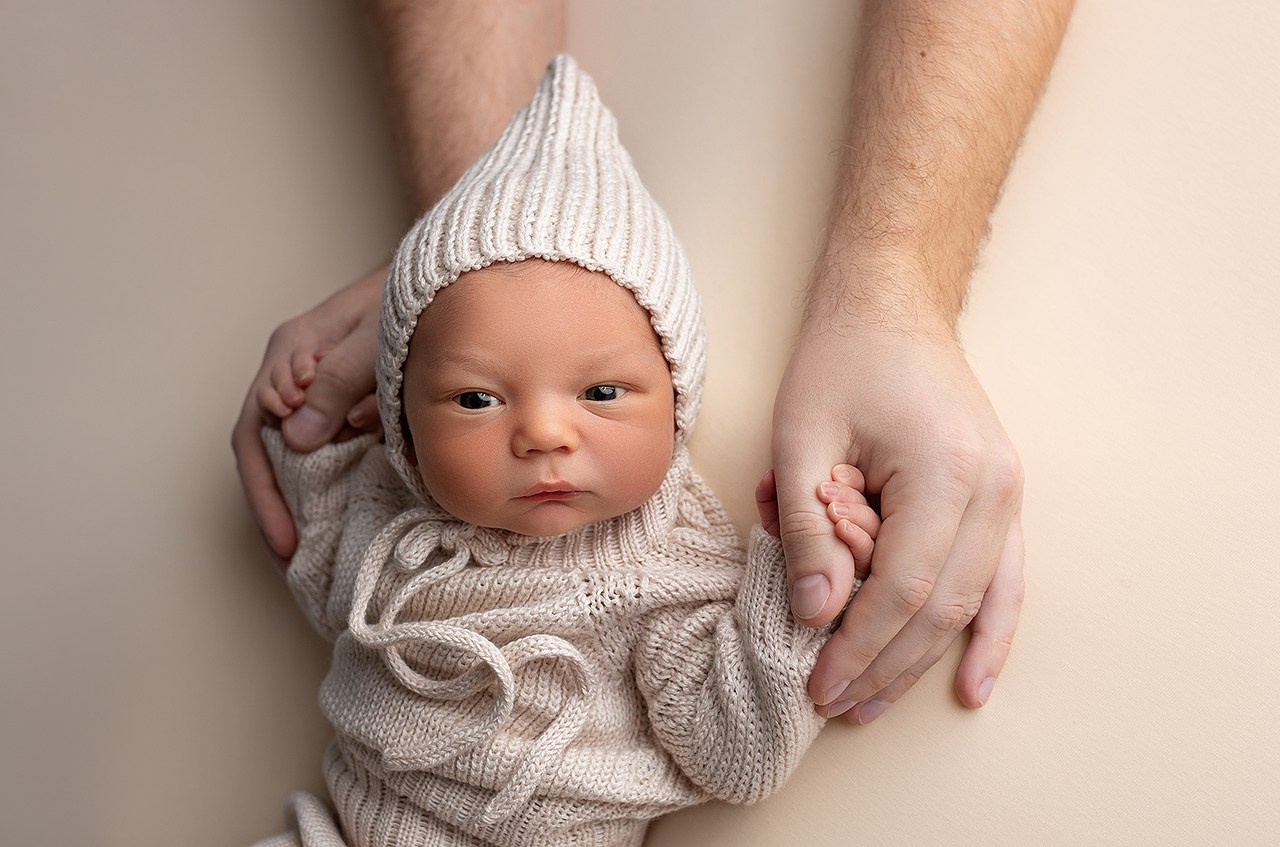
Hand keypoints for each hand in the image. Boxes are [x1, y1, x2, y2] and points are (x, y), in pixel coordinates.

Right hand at [231, 265, 384, 563]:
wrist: (443, 279)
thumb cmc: (407, 302)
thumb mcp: (372, 343)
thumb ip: (336, 384)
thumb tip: (297, 438)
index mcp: (289, 354)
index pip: (257, 432)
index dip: (266, 488)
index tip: (289, 535)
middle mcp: (292, 370)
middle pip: (264, 446)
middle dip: (272, 504)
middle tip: (290, 555)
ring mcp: (315, 384)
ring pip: (288, 448)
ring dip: (292, 495)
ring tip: (303, 546)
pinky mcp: (343, 395)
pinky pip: (319, 441)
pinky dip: (319, 477)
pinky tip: (328, 511)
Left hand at [771, 315, 1024, 722]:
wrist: (891, 308)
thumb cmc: (841, 361)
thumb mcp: (801, 438)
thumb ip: (811, 530)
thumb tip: (816, 615)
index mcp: (945, 470)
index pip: (902, 588)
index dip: (857, 646)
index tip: (818, 683)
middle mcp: (994, 488)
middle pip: (941, 607)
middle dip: (885, 665)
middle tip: (835, 703)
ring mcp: (1010, 492)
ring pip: (974, 603)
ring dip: (925, 660)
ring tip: (876, 703)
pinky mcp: (1005, 494)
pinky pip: (1007, 579)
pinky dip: (990, 632)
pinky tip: (972, 679)